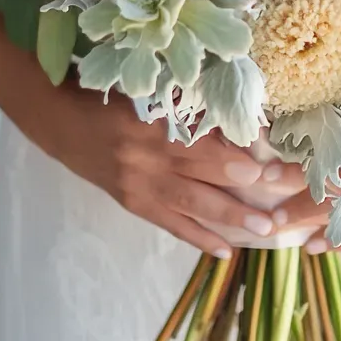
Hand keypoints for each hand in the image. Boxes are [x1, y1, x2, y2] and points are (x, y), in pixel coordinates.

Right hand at [37, 83, 302, 256]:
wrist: (61, 120)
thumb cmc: (111, 96)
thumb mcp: (148, 90)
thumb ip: (188, 103)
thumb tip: (237, 112)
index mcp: (153, 122)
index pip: (205, 142)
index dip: (239, 153)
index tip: (272, 160)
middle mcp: (147, 156)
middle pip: (203, 177)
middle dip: (244, 190)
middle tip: (279, 201)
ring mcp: (139, 183)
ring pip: (192, 205)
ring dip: (229, 218)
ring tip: (263, 229)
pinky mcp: (132, 202)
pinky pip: (170, 224)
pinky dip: (197, 238)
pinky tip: (225, 249)